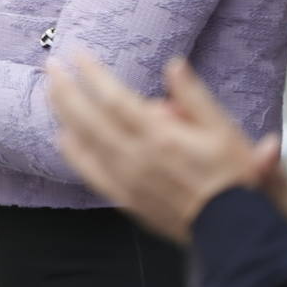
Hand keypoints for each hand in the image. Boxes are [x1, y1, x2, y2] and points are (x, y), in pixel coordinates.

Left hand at [48, 54, 281, 242]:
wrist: (235, 232)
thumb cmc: (234, 178)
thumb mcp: (225, 131)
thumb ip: (194, 97)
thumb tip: (174, 65)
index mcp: (160, 137)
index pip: (114, 98)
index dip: (93, 74)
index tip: (78, 54)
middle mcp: (136, 157)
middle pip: (87, 117)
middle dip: (66, 89)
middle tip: (51, 65)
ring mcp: (126, 180)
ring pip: (83, 142)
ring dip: (63, 114)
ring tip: (51, 91)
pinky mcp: (124, 198)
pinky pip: (89, 172)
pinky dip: (72, 153)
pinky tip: (62, 137)